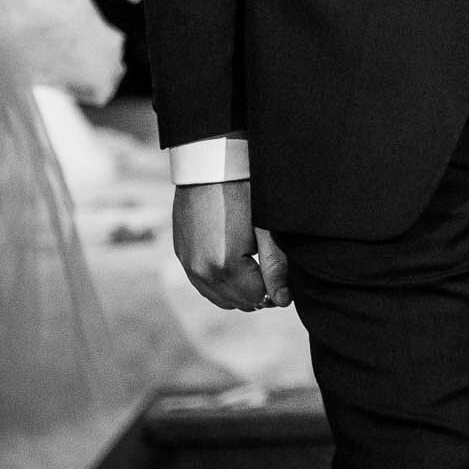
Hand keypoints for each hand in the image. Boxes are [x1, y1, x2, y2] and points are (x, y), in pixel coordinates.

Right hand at [173, 180, 292, 311]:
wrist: (210, 166)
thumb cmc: (243, 192)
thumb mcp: (265, 228)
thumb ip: (275, 266)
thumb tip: (283, 300)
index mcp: (224, 265)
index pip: (258, 297)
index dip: (277, 292)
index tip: (286, 280)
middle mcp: (201, 271)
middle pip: (238, 301)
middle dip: (259, 294)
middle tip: (274, 275)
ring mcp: (188, 264)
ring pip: (219, 297)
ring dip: (239, 292)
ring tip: (257, 272)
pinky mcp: (182, 255)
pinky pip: (202, 284)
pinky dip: (220, 284)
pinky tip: (235, 268)